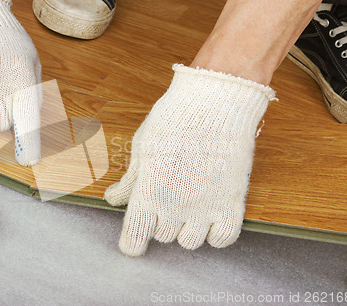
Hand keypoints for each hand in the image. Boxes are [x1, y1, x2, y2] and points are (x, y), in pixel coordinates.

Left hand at [104, 65, 275, 255]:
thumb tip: (113, 199)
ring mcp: (206, 207)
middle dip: (158, 222)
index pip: (135, 236)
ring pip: (189, 241)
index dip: (131, 244)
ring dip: (184, 229)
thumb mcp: (142, 147)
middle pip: (161, 236)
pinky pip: (223, 238)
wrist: (214, 102)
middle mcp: (176, 205)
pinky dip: (214, 234)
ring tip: (187, 207)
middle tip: (165, 200)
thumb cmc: (173, 120)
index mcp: (149, 191)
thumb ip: (130, 180)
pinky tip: (209, 219)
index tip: (132, 245)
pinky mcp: (232, 202)